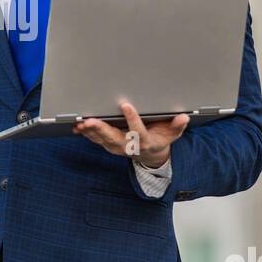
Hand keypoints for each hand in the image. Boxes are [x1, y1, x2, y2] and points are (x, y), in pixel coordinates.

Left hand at [73, 100, 187, 168]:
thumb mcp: (172, 134)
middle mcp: (128, 145)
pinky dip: (86, 133)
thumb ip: (177, 126)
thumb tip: (183, 117)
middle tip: (90, 120)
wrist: (151, 155)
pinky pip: (95, 139)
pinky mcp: (108, 145)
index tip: (126, 105)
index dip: (132, 119)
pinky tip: (78, 126)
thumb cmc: (160, 139)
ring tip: (80, 122)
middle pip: (113, 138)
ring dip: (90, 131)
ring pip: (101, 139)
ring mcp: (116, 146)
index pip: (137, 131)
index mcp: (144, 141)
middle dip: (101, 129)